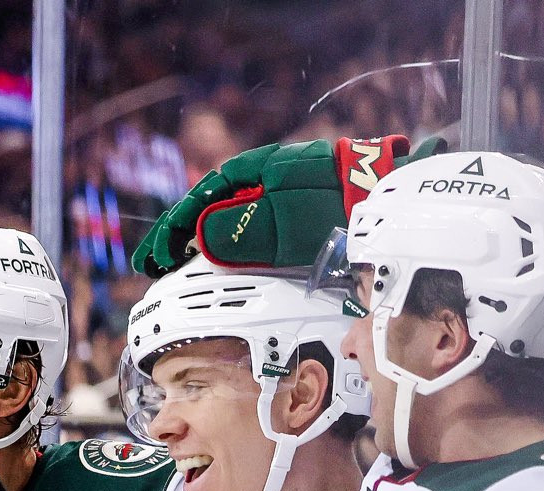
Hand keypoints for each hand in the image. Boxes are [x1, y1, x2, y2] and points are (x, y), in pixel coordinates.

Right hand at [131, 135, 443, 275]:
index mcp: (257, 170)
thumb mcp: (283, 222)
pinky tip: (223, 260)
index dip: (172, 229)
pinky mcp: (301, 208)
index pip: (200, 198)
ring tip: (179, 267)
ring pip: (229, 216)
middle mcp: (266, 177)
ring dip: (202, 241)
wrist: (390, 196)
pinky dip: (230, 242)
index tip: (153, 258)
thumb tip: (196, 238)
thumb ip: (238, 231)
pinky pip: (252, 224)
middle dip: (180, 235)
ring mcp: (284, 191)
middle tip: (155, 265)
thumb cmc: (339, 206)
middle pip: (210, 206)